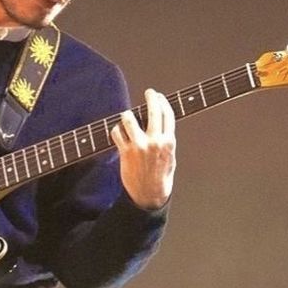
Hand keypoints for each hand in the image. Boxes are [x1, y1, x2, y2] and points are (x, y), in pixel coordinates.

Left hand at [110, 88, 176, 208]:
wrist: (148, 195)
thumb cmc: (160, 177)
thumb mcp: (170, 158)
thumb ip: (167, 141)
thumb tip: (163, 126)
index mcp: (169, 142)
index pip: (168, 115)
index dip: (163, 102)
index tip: (159, 96)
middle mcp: (155, 142)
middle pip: (153, 111)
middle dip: (151, 98)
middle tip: (149, 92)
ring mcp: (139, 146)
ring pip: (129, 119)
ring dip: (127, 116)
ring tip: (127, 117)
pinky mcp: (125, 152)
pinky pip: (117, 132)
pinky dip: (116, 130)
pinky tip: (118, 132)